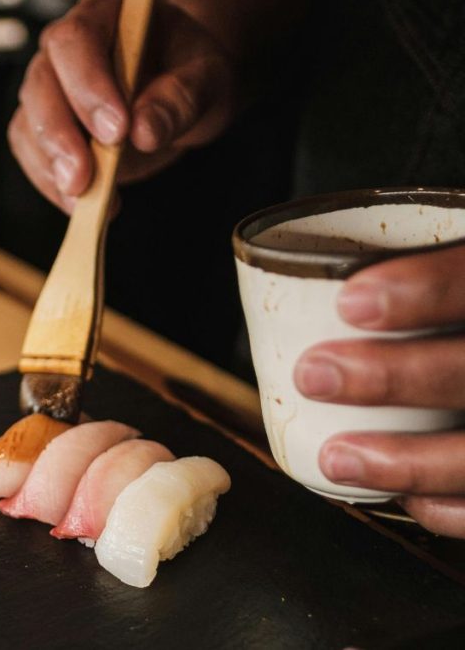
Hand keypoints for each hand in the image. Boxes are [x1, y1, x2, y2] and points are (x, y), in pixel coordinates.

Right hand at [8, 0, 239, 212]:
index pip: (76, 41)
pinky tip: (79, 204)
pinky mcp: (43, 126)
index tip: (116, 132)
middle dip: (59, 136)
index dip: (88, 86)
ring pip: (27, 122)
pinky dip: (50, 184)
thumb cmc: (193, 73)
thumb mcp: (209, 78)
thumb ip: (182, 97)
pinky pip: (30, 154)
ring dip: (51, 167)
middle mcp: (64, 48)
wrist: (184, 92)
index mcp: (103, 14)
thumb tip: (145, 130)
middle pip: (40, 84)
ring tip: (84, 201)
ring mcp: (49, 86)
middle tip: (85, 177)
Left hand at [293, 244, 464, 536]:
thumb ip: (435, 268)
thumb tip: (328, 278)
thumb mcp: (464, 258)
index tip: (350, 302)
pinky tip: (406, 496)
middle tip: (315, 375)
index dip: (428, 288)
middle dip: (396, 376)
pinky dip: (454, 507)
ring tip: (336, 457)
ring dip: (411, 460)